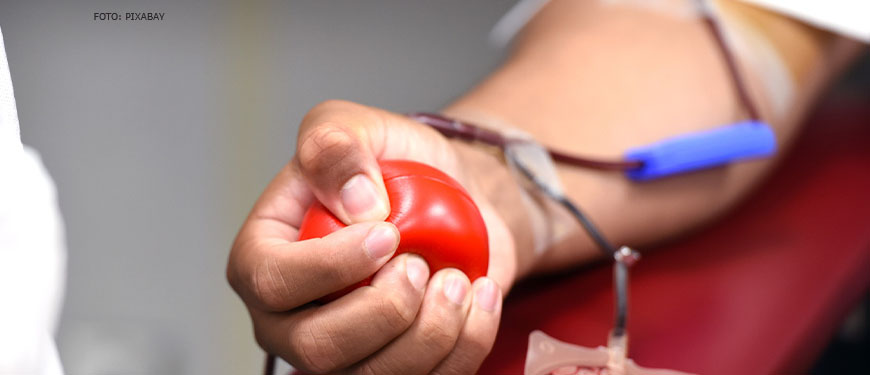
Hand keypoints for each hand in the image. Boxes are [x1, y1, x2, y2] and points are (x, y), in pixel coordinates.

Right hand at [226, 100, 517, 373]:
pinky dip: (465, 345)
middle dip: (384, 310)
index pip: (271, 282)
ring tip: (457, 280)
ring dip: (431, 332)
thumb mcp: (357, 124)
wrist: (456, 198)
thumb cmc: (396, 165)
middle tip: (421, 265)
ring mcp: (343, 351)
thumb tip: (355, 204)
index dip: (330, 266)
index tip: (387, 232)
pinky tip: (480, 298)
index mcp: (262, 257)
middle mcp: (290, 317)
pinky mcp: (393, 367)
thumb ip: (335, 143)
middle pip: (316, 349)